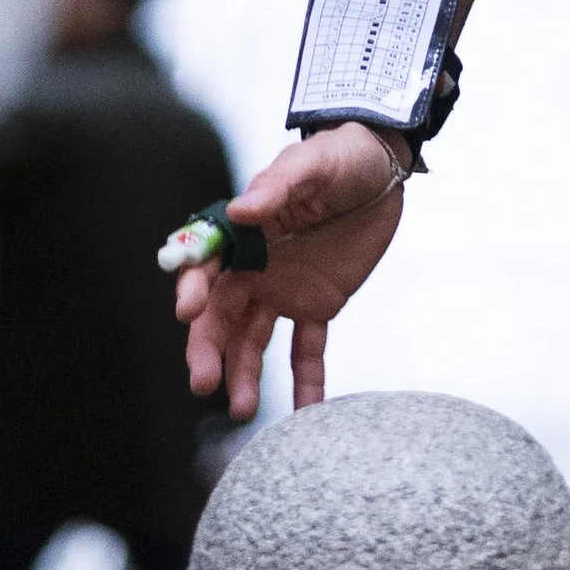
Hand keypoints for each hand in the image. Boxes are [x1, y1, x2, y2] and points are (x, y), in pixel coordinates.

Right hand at [173, 123, 406, 420]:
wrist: (382, 170)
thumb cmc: (339, 157)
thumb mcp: (311, 163)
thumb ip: (277, 186)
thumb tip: (239, 211)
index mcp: (244, 231)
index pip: (206, 265)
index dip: (193, 289)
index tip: (187, 313)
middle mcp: (254, 266)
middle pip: (220, 315)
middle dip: (208, 348)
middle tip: (203, 383)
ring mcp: (283, 290)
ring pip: (253, 340)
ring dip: (244, 374)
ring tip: (242, 410)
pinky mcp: (318, 305)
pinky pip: (307, 350)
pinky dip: (306, 381)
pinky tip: (306, 413)